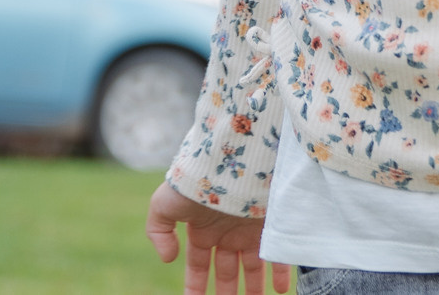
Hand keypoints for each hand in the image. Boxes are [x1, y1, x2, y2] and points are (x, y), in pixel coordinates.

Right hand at [145, 181, 291, 294]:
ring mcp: (249, 229)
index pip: (199, 265)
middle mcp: (227, 232)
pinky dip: (279, 273)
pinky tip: (280, 289)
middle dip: (227, 292)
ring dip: (254, 287)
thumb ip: (157, 231)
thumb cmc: (194, 181)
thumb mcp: (163, 204)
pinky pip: (277, 254)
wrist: (228, 157)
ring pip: (252, 266)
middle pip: (227, 270)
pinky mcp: (270, 225)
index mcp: (203, 230)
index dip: (196, 286)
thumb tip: (168, 259)